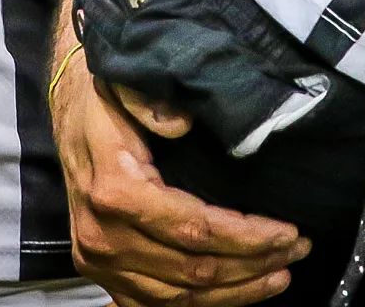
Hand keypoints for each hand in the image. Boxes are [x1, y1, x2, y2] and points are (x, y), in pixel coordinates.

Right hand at [52, 49, 308, 306]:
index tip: (287, 231)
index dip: (246, 237)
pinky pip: (156, 303)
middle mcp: (104, 237)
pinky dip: (201, 304)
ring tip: (279, 274)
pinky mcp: (102, 271)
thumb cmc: (104, 93)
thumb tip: (182, 123)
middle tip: (297, 249)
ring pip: (178, 298)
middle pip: (192, 270)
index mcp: (116, 191)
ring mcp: (100, 261)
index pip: (195, 229)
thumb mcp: (126, 81)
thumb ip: (151, 99)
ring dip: (234, 291)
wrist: (67, 109)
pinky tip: (237, 290)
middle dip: (252, 264)